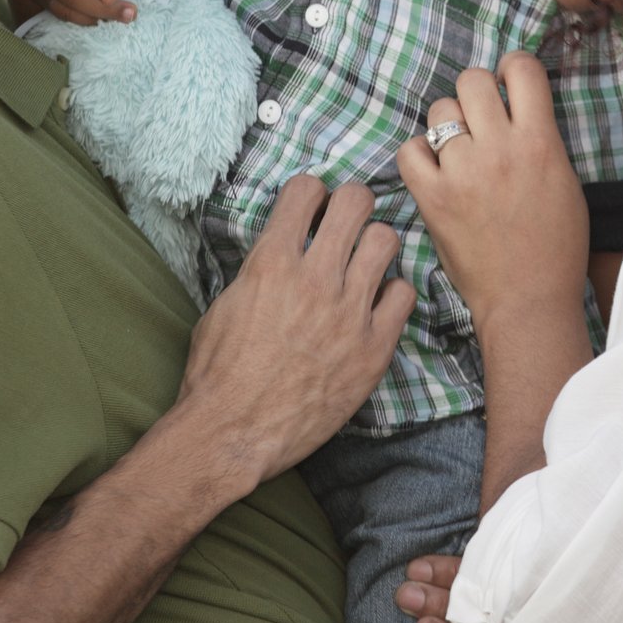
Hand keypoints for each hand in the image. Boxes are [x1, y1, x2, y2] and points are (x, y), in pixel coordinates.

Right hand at [172, 175, 414, 492]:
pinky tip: (375, 305)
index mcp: (272, 262)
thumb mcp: (224, 304)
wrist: (232, 433)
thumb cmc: (217, 374)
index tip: (312, 207)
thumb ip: (258, 270)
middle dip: (352, 205)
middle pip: (356, 202)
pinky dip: (391, 294)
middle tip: (347, 222)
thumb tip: (281, 249)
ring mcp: (349, 311)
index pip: (307, 189)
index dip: (311, 193)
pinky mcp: (373, 346)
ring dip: (374, 245)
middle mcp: (315, 278)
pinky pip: (404, 294)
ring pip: (386, 240)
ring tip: (364, 262)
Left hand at [397, 51, 589, 330]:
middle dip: (476, 93)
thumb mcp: (565, 181)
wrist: (528, 299)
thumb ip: (541, 139)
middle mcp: (500, 149)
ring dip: (448, 124)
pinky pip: (410, 150)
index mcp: (540, 142)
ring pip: (440, 110)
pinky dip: (419, 154)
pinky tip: (434, 168)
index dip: (512, 69)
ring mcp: (463, 172)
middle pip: (472, 81)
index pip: (522, 69)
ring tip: (458, 149)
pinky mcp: (433, 197)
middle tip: (480, 117)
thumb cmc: (555, 246)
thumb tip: (517, 108)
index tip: (509, 84)